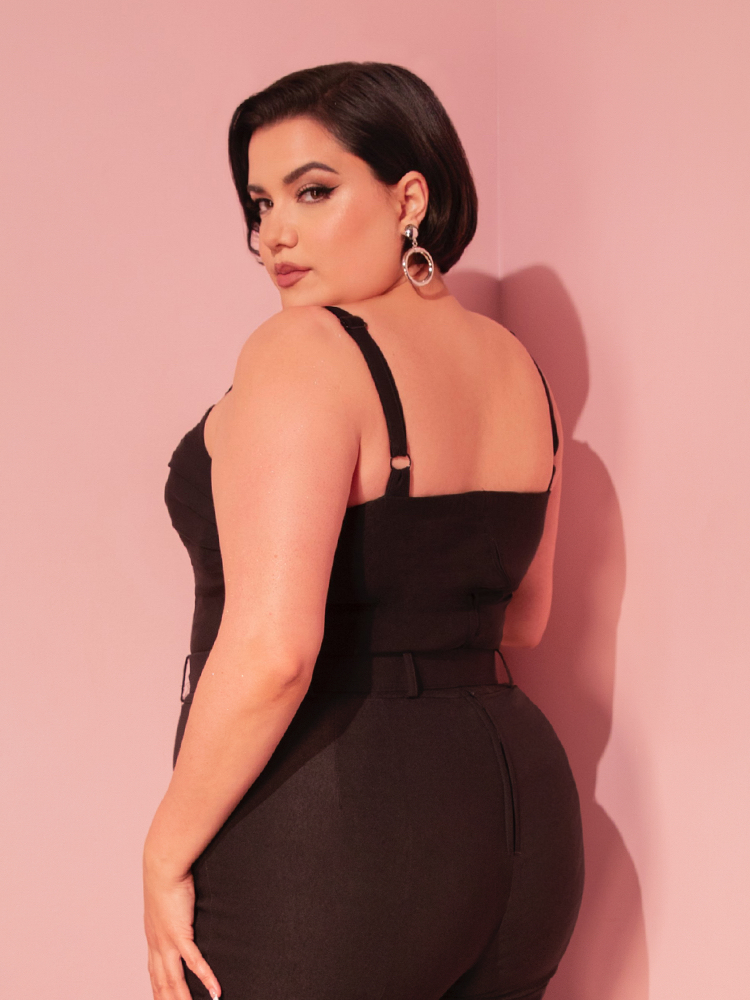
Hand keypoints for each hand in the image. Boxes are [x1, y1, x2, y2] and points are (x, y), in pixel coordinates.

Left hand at [143, 859, 220, 999]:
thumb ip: (172, 910)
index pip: (154, 974)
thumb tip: (179, 910)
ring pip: (174, 980)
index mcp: (153, 938)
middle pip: (161, 984)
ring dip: (184, 999)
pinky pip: (194, 962)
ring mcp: (167, 941)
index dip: (158, 992)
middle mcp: (157, 944)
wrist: (162, 865)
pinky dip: (205, 978)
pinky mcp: (180, 933)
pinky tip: (215, 992)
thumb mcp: (165, 899)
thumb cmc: (165, 876)